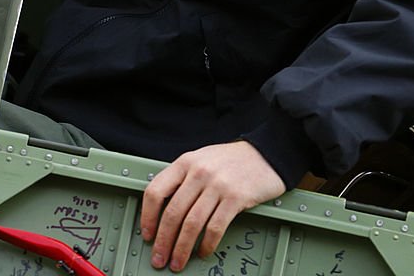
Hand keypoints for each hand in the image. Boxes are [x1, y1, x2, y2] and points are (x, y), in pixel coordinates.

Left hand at [140, 141, 285, 271]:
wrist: (265, 153)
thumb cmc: (231, 160)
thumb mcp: (202, 159)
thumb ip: (183, 179)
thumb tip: (163, 211)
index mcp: (186, 162)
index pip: (156, 191)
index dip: (148, 217)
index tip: (148, 235)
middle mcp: (199, 172)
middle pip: (173, 213)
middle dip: (163, 241)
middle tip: (159, 258)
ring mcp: (218, 184)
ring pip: (192, 224)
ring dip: (182, 248)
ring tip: (178, 261)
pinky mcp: (236, 197)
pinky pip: (215, 227)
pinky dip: (206, 244)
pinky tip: (203, 251)